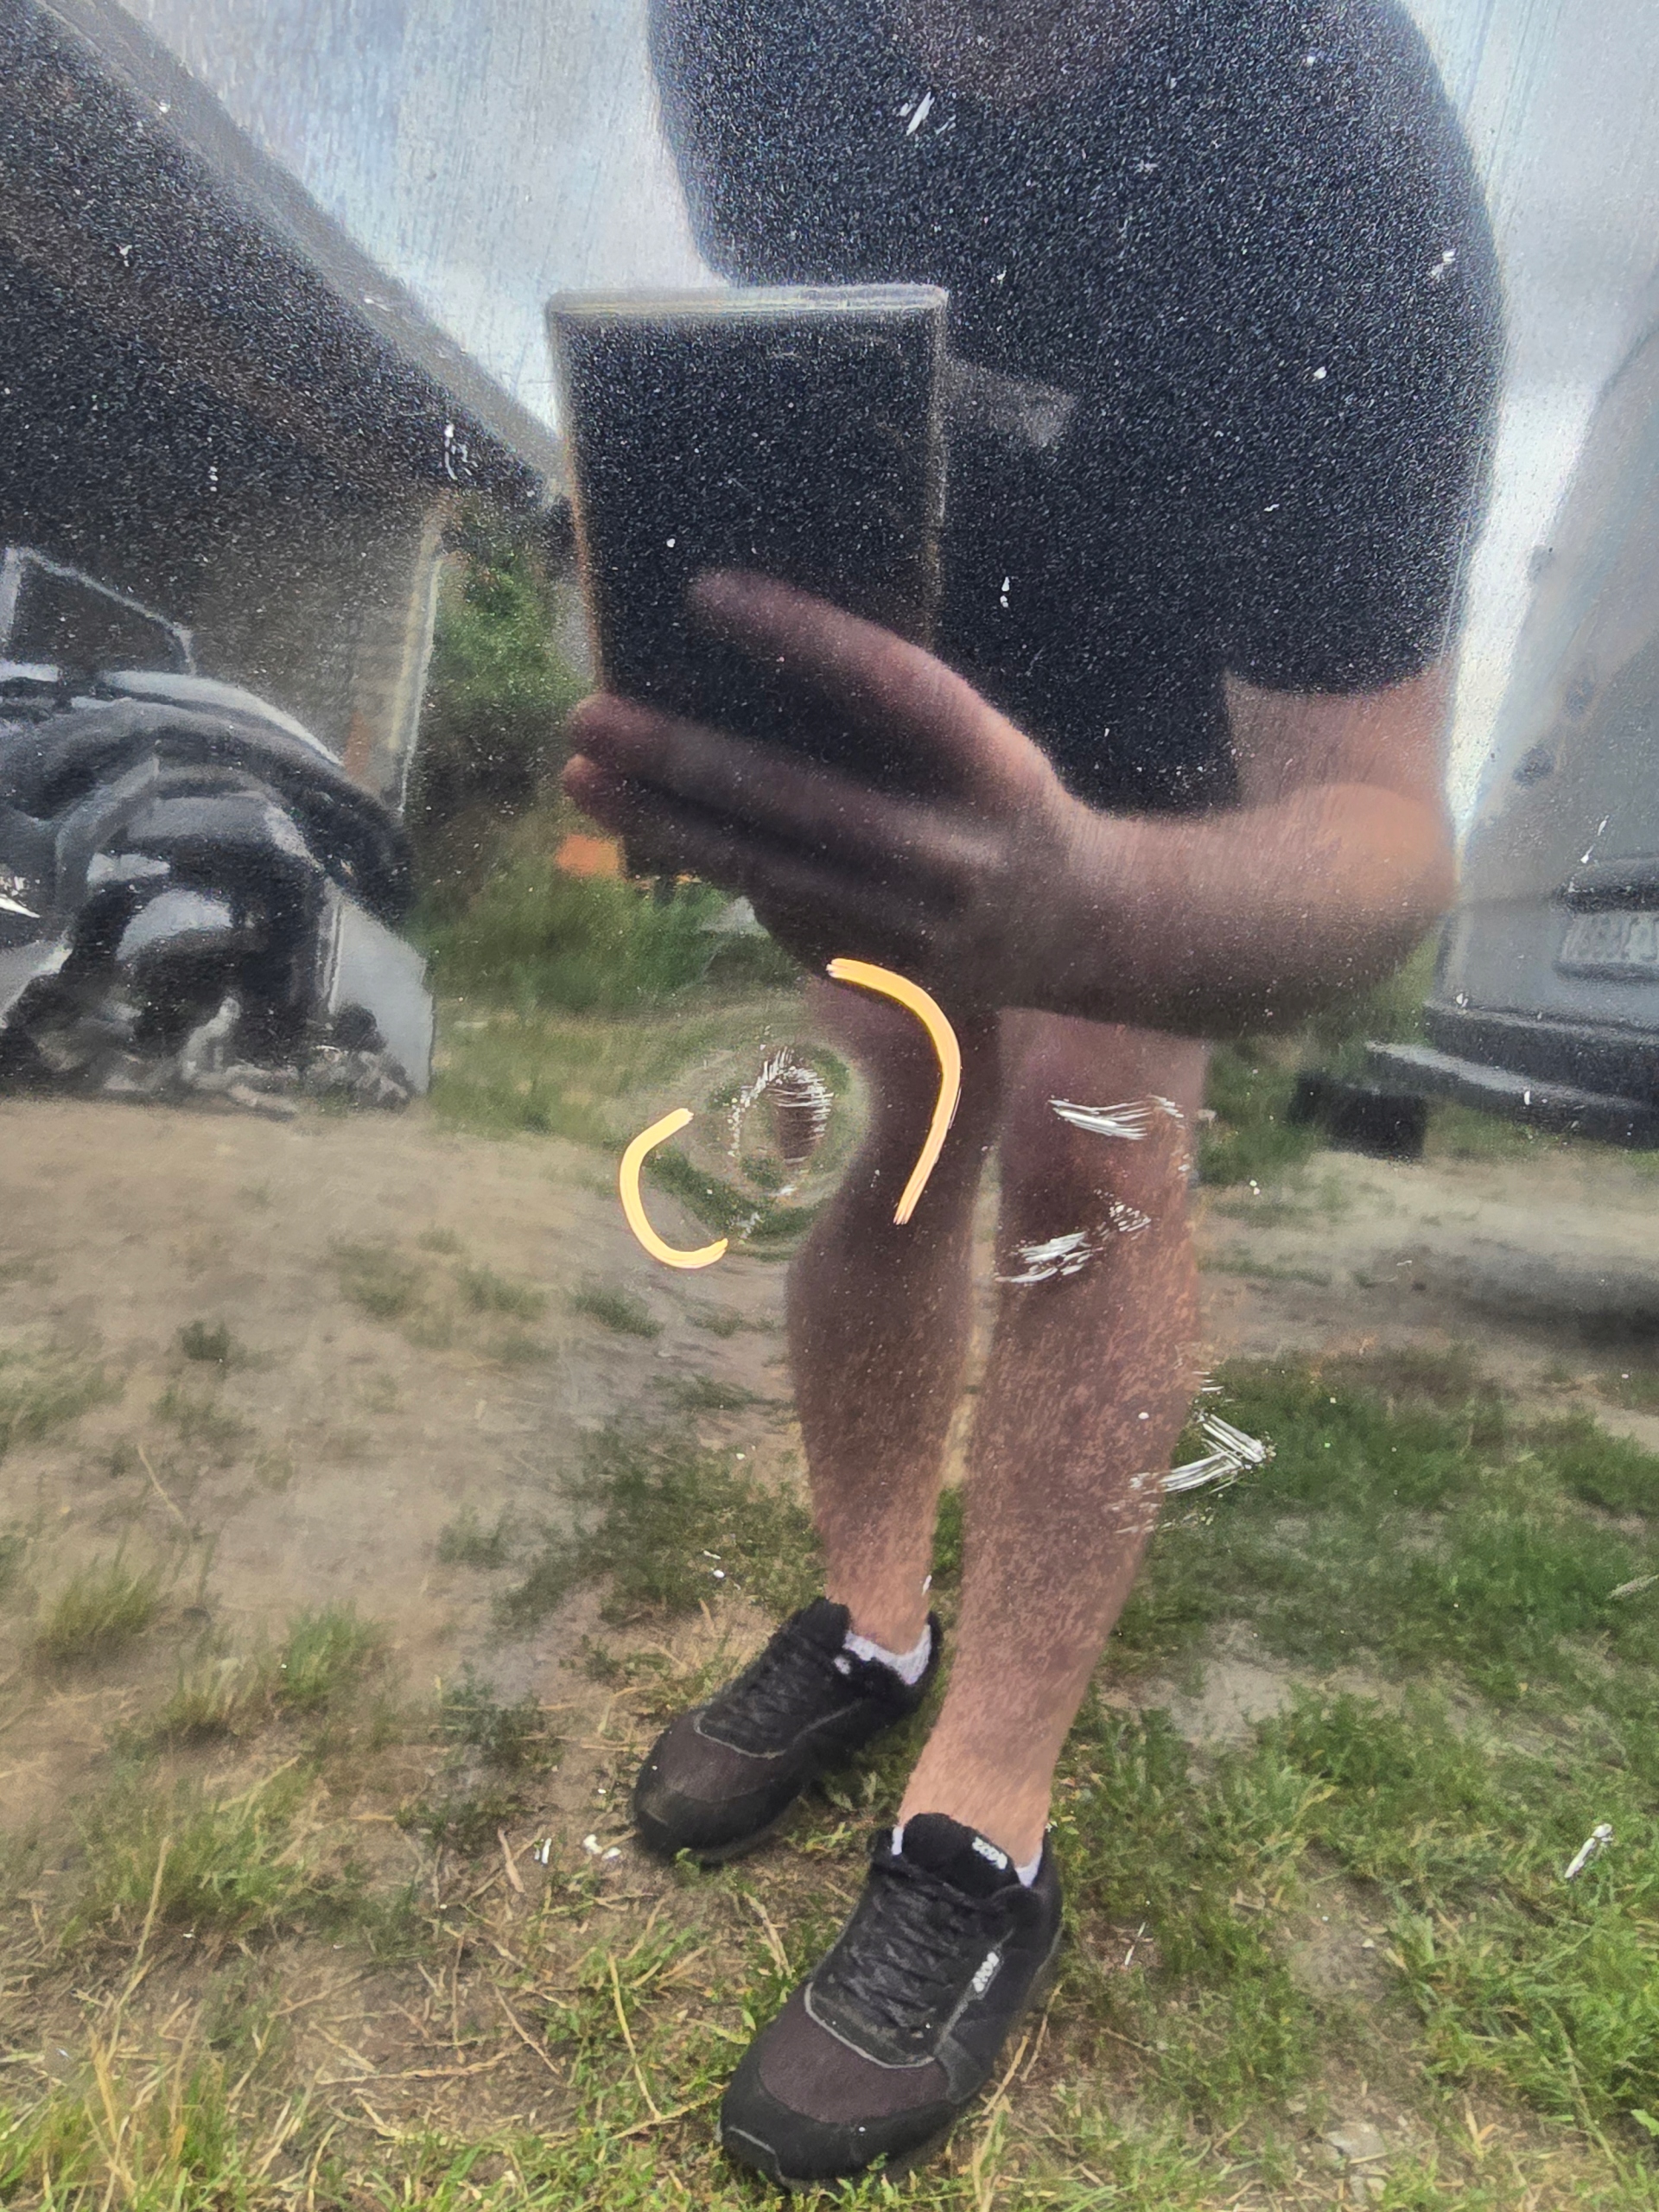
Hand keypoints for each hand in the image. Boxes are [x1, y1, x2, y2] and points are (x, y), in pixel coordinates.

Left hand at [562, 572, 1092, 1011]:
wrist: (1081, 928)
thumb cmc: (1002, 800)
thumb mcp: (981, 740)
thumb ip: (890, 715)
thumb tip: (749, 662)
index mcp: (989, 761)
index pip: (888, 683)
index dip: (798, 636)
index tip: (704, 593)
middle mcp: (952, 847)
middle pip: (797, 798)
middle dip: (681, 756)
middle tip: (588, 715)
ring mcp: (914, 924)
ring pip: (764, 869)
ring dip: (663, 822)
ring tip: (580, 775)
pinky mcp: (881, 973)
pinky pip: (777, 913)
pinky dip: (710, 867)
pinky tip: (649, 827)